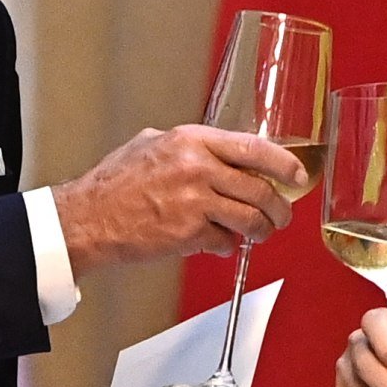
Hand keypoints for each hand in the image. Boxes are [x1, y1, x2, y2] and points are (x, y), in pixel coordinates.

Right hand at [51, 125, 306, 273]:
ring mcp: (195, 202)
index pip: (253, 148)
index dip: (283, 163)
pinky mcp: (189, 233)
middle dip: (278, 207)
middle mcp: (197, 168)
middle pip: (259, 188)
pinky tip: (217, 243)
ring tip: (258, 233)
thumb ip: (188, 146)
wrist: (88, 218)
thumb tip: (220, 152)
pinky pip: (225, 242)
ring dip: (260, 230)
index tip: (298, 174)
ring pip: (250, 218)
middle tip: (281, 215)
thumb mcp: (151, 144)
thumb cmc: (114, 183)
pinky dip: (226, 246)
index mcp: (191, 141)